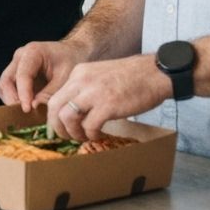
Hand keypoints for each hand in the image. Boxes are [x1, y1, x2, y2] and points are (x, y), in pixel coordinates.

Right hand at [0, 40, 85, 111]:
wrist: (73, 53)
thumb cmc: (71, 61)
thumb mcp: (66, 77)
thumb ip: (50, 92)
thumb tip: (34, 107)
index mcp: (33, 52)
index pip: (22, 74)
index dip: (23, 94)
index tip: (27, 110)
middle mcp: (20, 57)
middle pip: (6, 80)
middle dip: (13, 99)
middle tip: (25, 115)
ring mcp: (16, 66)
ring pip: (3, 86)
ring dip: (11, 101)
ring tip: (26, 113)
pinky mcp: (16, 76)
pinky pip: (8, 90)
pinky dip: (14, 100)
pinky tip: (27, 108)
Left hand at [45, 54, 168, 140]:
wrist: (155, 72)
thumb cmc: (132, 77)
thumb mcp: (100, 76)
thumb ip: (85, 90)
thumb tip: (76, 112)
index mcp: (79, 73)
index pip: (55, 97)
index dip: (56, 117)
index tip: (63, 127)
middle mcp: (81, 80)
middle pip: (54, 107)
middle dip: (58, 127)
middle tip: (68, 136)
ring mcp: (94, 92)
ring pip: (66, 117)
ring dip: (73, 132)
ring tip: (83, 137)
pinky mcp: (108, 105)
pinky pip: (89, 126)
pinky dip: (91, 135)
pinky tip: (99, 135)